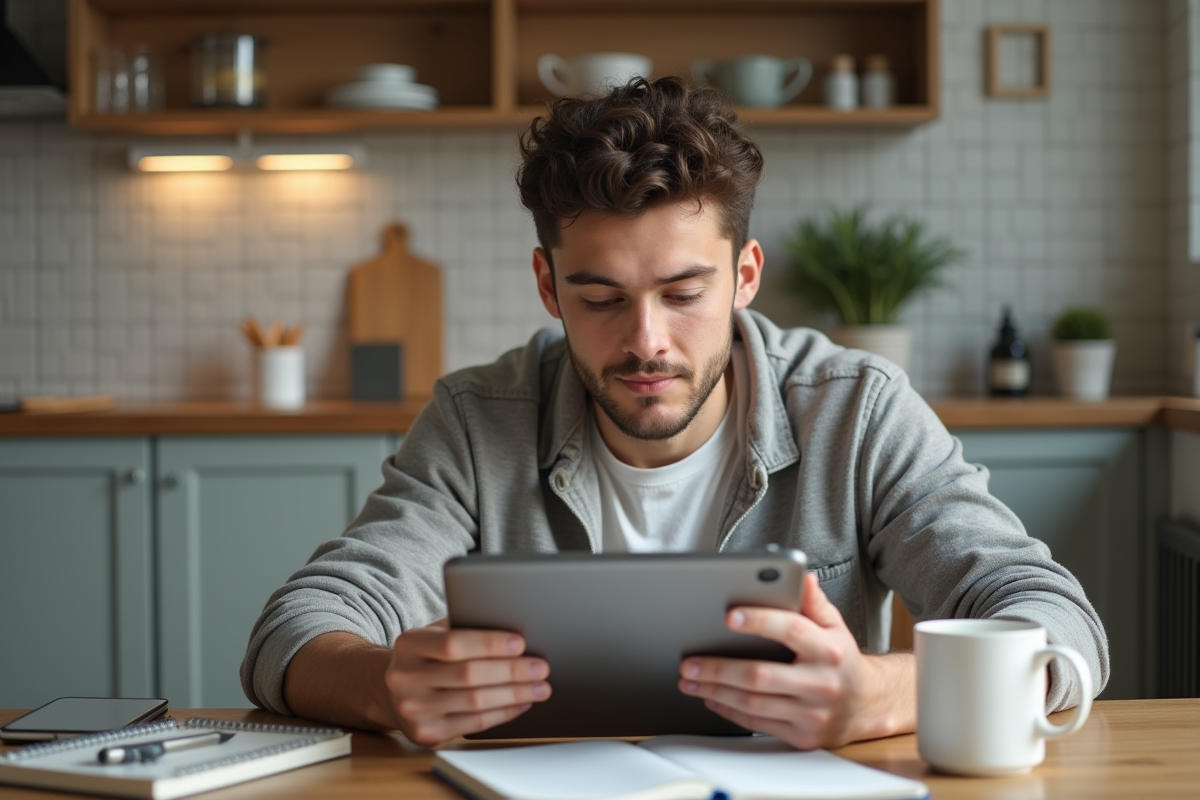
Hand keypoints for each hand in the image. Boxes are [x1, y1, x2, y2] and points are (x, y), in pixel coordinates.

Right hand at [384, 619, 551, 745]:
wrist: (393, 691)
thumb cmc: (428, 655)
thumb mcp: (436, 634)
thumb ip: (465, 628)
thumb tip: (514, 628)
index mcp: (408, 645)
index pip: (452, 644)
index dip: (489, 644)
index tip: (521, 643)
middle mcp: (404, 678)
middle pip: (468, 675)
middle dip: (511, 671)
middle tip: (541, 667)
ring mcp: (413, 709)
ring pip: (475, 702)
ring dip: (514, 694)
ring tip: (540, 687)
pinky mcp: (426, 733)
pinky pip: (474, 723)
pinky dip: (503, 712)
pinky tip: (521, 703)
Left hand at [678, 573, 913, 748]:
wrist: (868, 706)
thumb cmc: (841, 659)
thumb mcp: (834, 625)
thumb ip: (813, 601)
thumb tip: (802, 575)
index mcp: (829, 650)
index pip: (792, 631)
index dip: (760, 621)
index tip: (729, 615)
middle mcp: (821, 684)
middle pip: (760, 676)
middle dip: (718, 668)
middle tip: (689, 661)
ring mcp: (811, 714)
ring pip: (753, 703)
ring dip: (715, 691)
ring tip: (690, 679)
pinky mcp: (801, 736)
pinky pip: (757, 723)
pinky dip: (729, 711)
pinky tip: (711, 697)